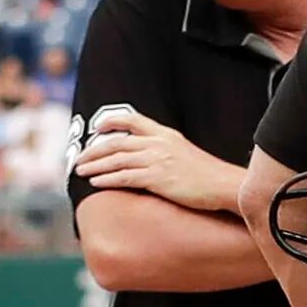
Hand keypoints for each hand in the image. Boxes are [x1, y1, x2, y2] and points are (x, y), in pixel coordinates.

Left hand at [75, 108, 242, 213]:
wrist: (227, 186)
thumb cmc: (210, 175)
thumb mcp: (187, 153)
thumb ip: (166, 150)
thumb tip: (150, 159)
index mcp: (166, 135)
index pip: (132, 120)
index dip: (111, 122)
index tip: (97, 129)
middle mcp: (158, 144)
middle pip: (116, 142)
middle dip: (93, 150)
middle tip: (79, 159)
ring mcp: (157, 161)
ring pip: (116, 160)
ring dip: (95, 166)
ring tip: (80, 172)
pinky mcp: (157, 178)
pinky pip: (124, 177)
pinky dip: (107, 179)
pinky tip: (96, 183)